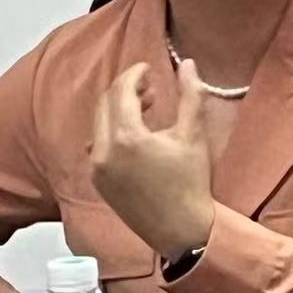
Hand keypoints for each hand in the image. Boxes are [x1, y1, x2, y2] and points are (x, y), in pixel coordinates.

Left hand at [90, 60, 215, 258]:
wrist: (181, 229)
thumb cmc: (192, 182)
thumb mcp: (195, 136)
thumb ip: (191, 96)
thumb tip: (186, 63)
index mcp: (127, 137)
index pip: (121, 91)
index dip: (133, 74)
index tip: (148, 68)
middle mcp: (104, 151)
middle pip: (105, 104)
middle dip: (125, 90)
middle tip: (150, 87)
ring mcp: (97, 167)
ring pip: (98, 124)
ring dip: (118, 110)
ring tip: (145, 108)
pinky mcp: (98, 181)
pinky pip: (97, 145)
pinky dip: (111, 132)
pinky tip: (134, 137)